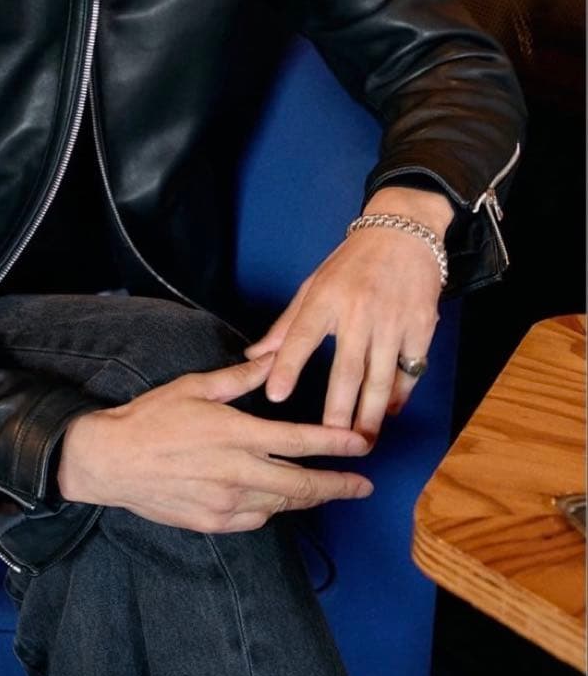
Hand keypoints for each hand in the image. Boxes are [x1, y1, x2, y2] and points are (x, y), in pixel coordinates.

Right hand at [57, 353, 373, 533]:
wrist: (111, 461)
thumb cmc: (151, 418)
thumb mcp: (195, 387)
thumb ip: (240, 378)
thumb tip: (271, 360)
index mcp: (235, 434)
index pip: (299, 440)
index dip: (336, 443)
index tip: (362, 446)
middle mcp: (236, 472)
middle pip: (301, 484)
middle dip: (338, 485)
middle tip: (363, 485)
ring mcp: (225, 502)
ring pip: (281, 505)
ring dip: (309, 499)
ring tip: (330, 492)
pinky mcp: (212, 522)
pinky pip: (256, 519)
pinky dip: (274, 509)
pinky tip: (280, 501)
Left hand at [244, 187, 453, 443]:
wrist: (404, 234)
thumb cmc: (351, 263)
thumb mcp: (314, 285)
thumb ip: (286, 325)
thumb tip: (255, 356)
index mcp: (326, 298)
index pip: (301, 336)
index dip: (287, 366)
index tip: (275, 396)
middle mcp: (359, 311)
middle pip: (347, 369)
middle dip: (339, 410)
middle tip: (329, 441)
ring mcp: (393, 321)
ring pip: (381, 377)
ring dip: (371, 413)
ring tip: (362, 441)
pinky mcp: (421, 327)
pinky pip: (409, 370)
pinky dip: (399, 395)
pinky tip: (388, 412)